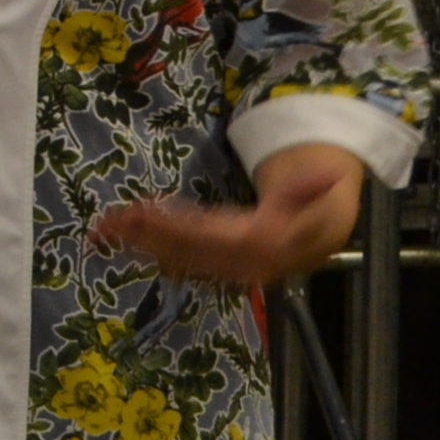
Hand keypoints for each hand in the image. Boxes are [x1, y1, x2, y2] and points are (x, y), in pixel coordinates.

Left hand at [90, 143, 366, 289]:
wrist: (315, 237)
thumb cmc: (308, 209)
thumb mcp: (313, 193)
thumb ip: (312, 184)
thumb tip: (331, 171)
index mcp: (263, 247)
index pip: (216, 238)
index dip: (182, 229)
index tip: (152, 212)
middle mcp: (239, 264)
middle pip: (190, 252)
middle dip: (152, 236)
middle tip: (116, 219)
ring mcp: (225, 268)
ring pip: (179, 258)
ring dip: (141, 244)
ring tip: (108, 226)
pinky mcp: (213, 266)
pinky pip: (177, 260)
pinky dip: (147, 251)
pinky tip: (119, 239)